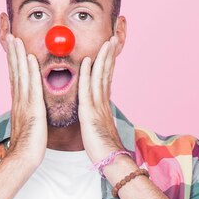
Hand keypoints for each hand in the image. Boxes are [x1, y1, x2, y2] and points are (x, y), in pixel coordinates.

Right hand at [4, 34, 46, 171]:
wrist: (24, 158)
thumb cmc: (28, 144)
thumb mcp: (28, 123)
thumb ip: (29, 112)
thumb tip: (30, 107)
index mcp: (19, 102)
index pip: (16, 76)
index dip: (14, 61)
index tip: (13, 47)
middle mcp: (19, 99)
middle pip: (14, 71)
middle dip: (12, 52)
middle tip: (11, 35)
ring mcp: (24, 102)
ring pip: (20, 74)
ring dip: (18, 55)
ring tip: (16, 38)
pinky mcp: (31, 108)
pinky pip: (30, 85)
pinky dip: (29, 71)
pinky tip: (29, 57)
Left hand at [78, 35, 126, 164]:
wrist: (111, 161)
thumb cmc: (103, 148)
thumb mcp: (99, 128)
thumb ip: (98, 117)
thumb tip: (97, 114)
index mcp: (103, 105)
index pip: (106, 79)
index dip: (108, 63)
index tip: (110, 49)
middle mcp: (102, 102)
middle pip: (107, 73)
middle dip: (110, 55)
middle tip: (112, 38)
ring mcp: (97, 106)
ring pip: (100, 77)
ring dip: (103, 58)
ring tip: (106, 42)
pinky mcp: (90, 113)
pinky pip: (88, 90)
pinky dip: (87, 75)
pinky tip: (86, 62)